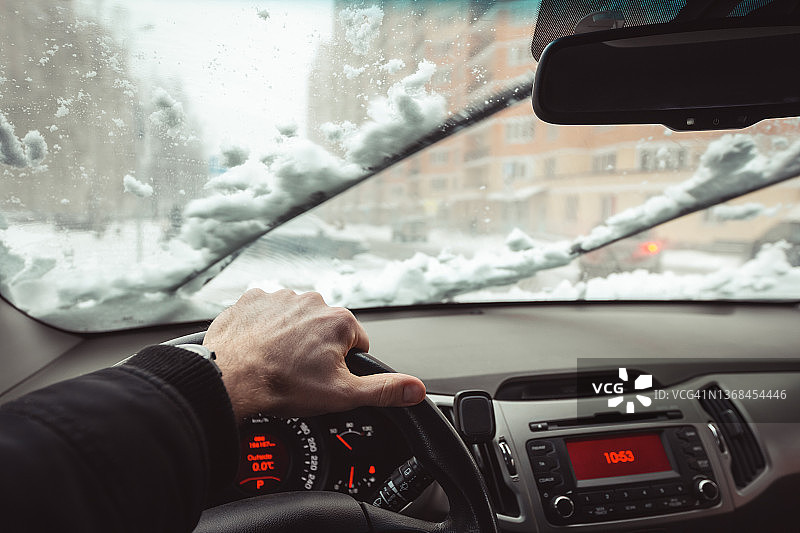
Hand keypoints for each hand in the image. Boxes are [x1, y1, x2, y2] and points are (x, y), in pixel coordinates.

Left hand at [204, 288, 425, 418]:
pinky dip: (265, 328)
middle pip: (326, 329)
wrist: (230, 379)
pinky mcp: (252, 299)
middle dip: (317, 349)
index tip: (325, 378)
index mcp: (339, 321)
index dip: (343, 365)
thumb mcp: (343, 396)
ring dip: (291, 337)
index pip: (356, 342)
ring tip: (278, 362)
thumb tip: (416, 389)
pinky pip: (266, 312)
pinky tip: (260, 348)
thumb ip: (384, 390)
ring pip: (296, 320)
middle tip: (300, 374)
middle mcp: (312, 301)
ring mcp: (280, 297)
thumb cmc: (281, 385)